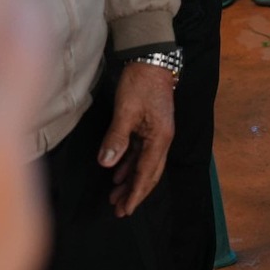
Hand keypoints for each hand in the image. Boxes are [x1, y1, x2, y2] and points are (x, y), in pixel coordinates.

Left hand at [98, 63, 174, 217]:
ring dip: (130, 180)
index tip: (124, 211)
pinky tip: (117, 172)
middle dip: (135, 193)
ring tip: (114, 195)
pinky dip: (130, 165)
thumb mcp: (126, 110)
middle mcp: (162, 139)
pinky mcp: (150, 127)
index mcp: (159, 138)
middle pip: (149, 173)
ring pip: (144, 164)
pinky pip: (140, 153)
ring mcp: (157, 133)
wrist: (151, 59)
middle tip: (119, 210)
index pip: (147, 173)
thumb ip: (117, 138)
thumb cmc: (139, 83)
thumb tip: (106, 164)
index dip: (135, 193)